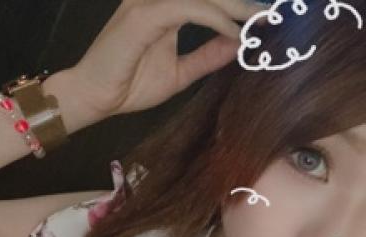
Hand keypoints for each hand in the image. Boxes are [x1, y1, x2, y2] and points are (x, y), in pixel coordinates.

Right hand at [69, 0, 269, 118]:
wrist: (97, 98)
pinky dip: (215, 19)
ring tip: (260, 19)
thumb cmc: (130, 86)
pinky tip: (235, 32)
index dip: (235, 5)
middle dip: (241, 1)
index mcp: (165, 10)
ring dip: (234, 5)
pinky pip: (189, 8)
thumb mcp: (179, 74)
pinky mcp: (143, 15)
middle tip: (270, 14)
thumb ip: (206, 58)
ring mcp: (149, 3)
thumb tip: (237, 46)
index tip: (263, 18)